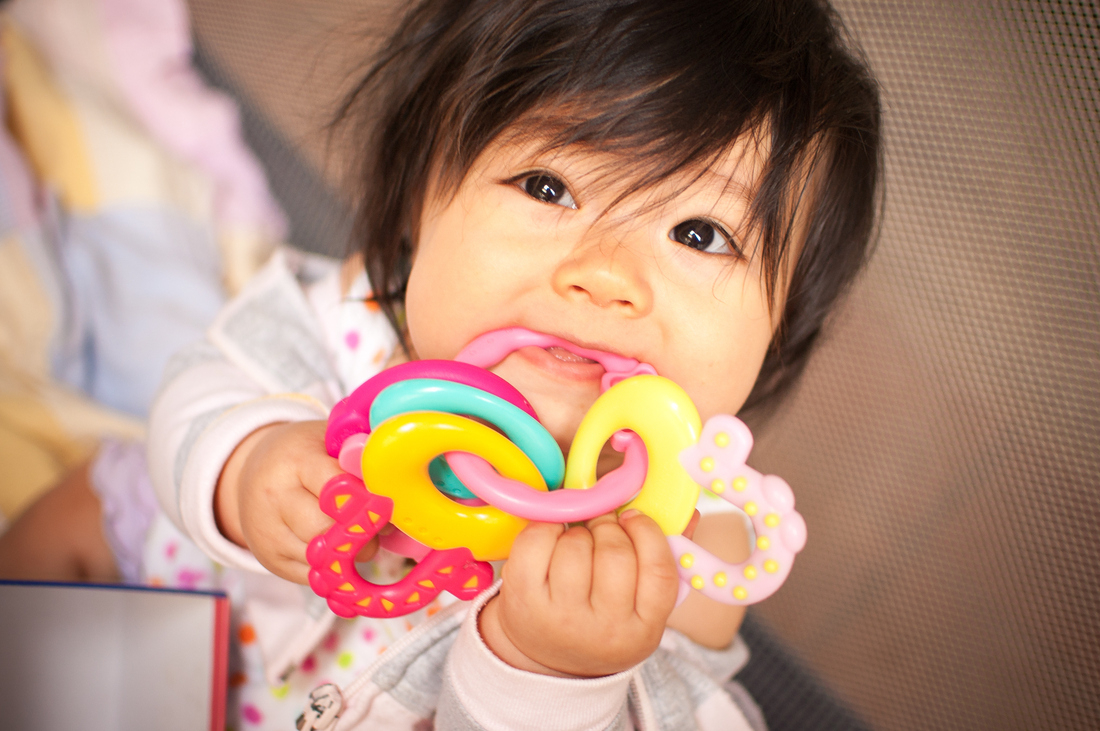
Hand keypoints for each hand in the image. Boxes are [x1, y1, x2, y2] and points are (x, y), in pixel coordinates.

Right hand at [215, 420, 377, 582]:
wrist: (250, 473)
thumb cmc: (304, 454)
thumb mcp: (328, 440)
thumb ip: (360, 459)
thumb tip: (393, 484)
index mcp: (296, 461)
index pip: (341, 489)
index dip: (370, 499)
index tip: (388, 502)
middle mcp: (276, 498)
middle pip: (330, 529)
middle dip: (363, 531)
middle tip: (379, 523)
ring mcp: (269, 533)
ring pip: (324, 558)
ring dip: (352, 553)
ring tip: (360, 533)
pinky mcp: (271, 561)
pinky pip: (316, 576)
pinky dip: (337, 568)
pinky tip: (342, 549)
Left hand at [479, 509, 691, 677]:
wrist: (544, 655)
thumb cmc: (600, 617)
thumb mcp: (639, 605)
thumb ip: (664, 557)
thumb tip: (686, 513)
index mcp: (642, 629)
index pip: (658, 571)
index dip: (648, 533)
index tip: (633, 517)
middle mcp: (603, 629)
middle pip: (615, 554)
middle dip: (608, 526)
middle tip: (601, 523)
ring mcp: (560, 617)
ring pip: (576, 545)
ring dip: (577, 529)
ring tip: (577, 538)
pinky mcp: (524, 599)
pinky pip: (536, 541)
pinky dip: (545, 527)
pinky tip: (551, 537)